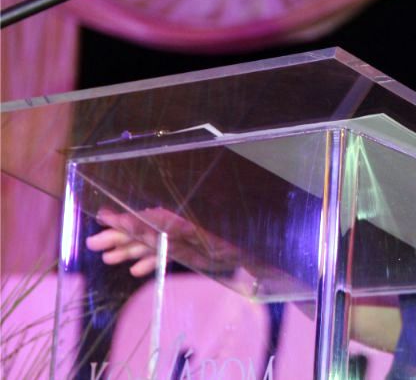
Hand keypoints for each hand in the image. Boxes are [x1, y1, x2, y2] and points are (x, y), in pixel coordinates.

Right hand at [85, 206, 240, 277]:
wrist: (250, 249)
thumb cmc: (225, 238)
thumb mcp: (191, 234)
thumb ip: (162, 229)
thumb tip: (134, 221)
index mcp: (175, 218)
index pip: (143, 218)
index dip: (122, 220)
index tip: (101, 218)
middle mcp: (177, 226)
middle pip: (143, 231)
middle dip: (118, 238)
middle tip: (92, 244)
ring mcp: (183, 239)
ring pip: (151, 244)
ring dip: (129, 251)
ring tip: (107, 259)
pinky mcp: (191, 251)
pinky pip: (166, 255)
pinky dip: (151, 262)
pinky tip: (135, 271)